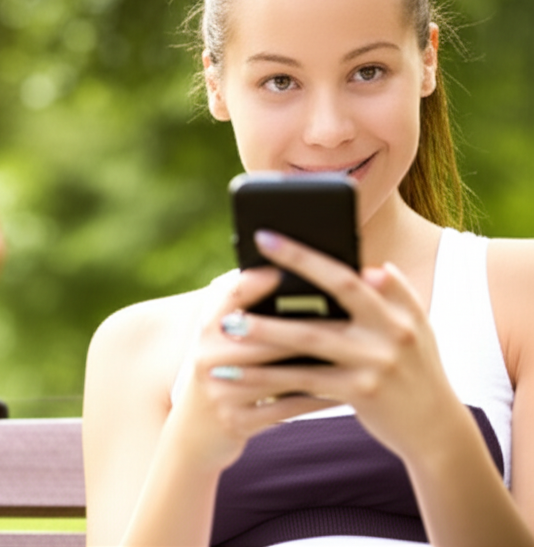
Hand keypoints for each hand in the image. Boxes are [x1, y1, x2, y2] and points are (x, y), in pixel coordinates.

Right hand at [171, 266, 334, 472]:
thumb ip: (245, 313)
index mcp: (206, 330)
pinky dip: (317, 399)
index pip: (230, 294)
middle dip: (310, 325)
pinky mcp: (237, 422)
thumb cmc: (219, 378)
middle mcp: (209, 357)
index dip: (258, 279)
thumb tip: (282, 275)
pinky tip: (345, 391)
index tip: (290, 270)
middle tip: (350, 314)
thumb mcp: (220, 344)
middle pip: (266, 335)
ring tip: (358, 354)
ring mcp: (222, 392)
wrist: (191, 437)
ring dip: (321, 364)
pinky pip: (287, 408)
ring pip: (280, 373)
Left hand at [219, 231, 460, 460]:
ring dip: (264, 340)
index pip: (343, 277)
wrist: (436, 426)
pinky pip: (307, 383)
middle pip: (318, 317)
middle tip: (232, 292)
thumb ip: (395, 293)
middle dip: (273, 306)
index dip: (303, 257)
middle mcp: (387, 336)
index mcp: (395, 312)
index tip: (264, 239)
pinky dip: (273, 378)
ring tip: (228, 331)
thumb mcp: (417, 326)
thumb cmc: (416, 367)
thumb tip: (371, 267)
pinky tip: (243, 375)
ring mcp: (374, 367)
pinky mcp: (360, 395)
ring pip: (307, 348)